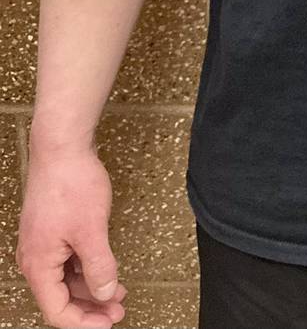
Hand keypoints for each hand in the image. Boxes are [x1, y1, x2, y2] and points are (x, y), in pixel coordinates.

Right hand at [17, 147, 125, 326]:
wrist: (62, 148)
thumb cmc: (72, 185)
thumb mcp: (91, 230)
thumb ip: (99, 265)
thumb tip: (106, 293)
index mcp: (38, 265)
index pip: (56, 310)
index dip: (83, 322)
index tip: (109, 324)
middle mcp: (35, 259)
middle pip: (61, 296)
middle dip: (91, 306)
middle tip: (118, 310)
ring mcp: (43, 244)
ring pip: (66, 278)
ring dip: (92, 287)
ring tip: (118, 292)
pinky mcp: (52, 230)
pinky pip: (68, 259)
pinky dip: (87, 267)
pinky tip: (106, 268)